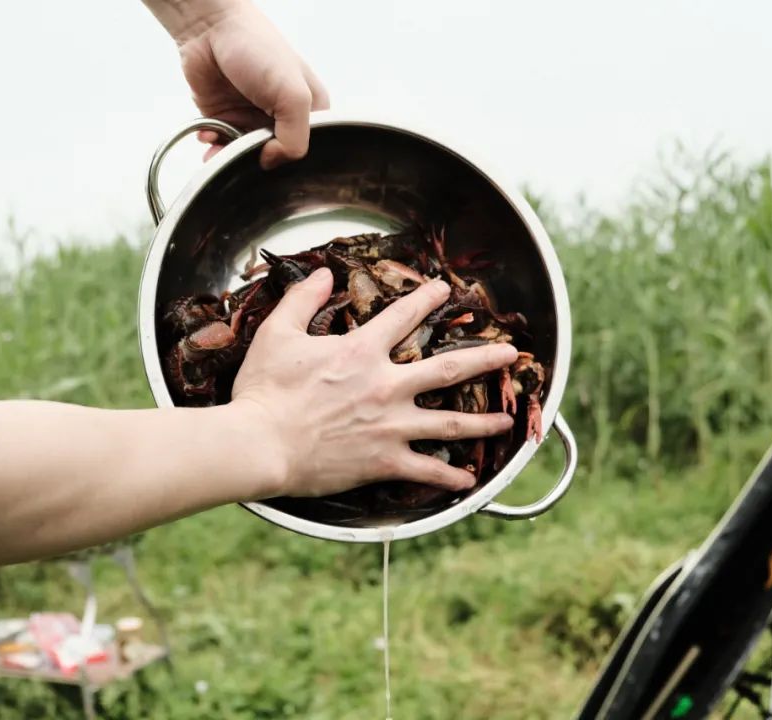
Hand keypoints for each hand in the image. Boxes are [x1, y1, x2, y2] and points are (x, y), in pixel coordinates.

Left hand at [177, 1, 329, 167]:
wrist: (210, 28)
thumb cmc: (258, 48)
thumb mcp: (293, 95)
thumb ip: (295, 137)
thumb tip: (272, 162)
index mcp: (310, 111)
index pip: (308, 150)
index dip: (291, 158)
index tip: (273, 155)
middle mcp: (282, 118)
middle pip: (275, 157)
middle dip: (258, 161)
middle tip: (245, 156)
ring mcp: (253, 119)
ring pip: (246, 156)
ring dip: (231, 158)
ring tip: (221, 150)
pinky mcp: (226, 118)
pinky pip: (221, 146)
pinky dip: (214, 147)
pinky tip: (209, 135)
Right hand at [231, 268, 517, 497]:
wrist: (260, 444)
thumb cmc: (264, 391)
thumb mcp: (277, 334)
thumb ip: (303, 300)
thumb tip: (326, 274)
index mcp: (361, 352)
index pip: (402, 317)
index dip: (426, 299)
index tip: (444, 290)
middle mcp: (386, 386)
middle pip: (448, 369)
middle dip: (484, 359)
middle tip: (511, 355)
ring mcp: (390, 426)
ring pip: (450, 423)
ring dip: (483, 422)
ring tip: (505, 422)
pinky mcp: (384, 461)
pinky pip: (427, 469)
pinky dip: (450, 476)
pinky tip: (470, 479)